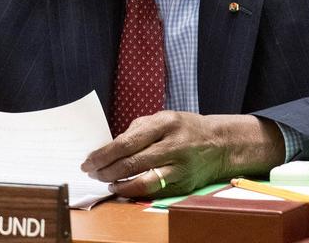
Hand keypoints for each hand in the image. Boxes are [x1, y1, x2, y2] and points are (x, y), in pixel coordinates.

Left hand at [80, 112, 283, 198]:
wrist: (220, 143)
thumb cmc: (184, 128)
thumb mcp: (163, 117)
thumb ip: (137, 129)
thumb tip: (110, 146)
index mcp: (166, 123)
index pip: (127, 142)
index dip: (104, 154)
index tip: (88, 160)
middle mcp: (174, 145)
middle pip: (132, 163)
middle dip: (106, 170)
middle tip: (93, 172)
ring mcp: (180, 167)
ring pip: (143, 181)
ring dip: (119, 184)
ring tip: (107, 182)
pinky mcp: (184, 184)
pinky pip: (154, 191)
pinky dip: (135, 191)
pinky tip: (124, 188)